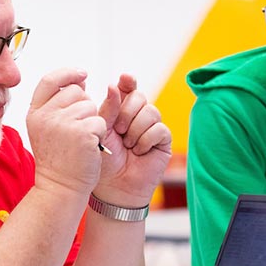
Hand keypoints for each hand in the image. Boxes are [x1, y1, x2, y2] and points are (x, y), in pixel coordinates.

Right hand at [26, 68, 105, 196]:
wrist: (60, 187)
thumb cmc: (59, 159)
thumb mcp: (49, 129)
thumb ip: (59, 104)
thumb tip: (80, 81)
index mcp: (35, 113)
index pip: (50, 80)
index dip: (68, 73)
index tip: (83, 74)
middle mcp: (46, 116)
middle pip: (76, 92)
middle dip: (84, 106)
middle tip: (78, 130)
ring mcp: (63, 124)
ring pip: (90, 106)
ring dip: (93, 121)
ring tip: (82, 141)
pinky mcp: (82, 133)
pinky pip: (99, 122)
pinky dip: (99, 134)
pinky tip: (89, 147)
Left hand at [94, 73, 171, 204]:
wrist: (114, 187)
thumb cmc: (104, 160)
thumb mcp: (101, 131)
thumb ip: (108, 109)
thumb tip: (114, 85)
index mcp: (121, 110)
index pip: (127, 88)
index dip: (128, 82)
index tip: (125, 78)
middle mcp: (137, 116)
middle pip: (140, 97)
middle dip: (127, 112)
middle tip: (119, 130)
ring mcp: (152, 127)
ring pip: (151, 111)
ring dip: (135, 129)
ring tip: (128, 145)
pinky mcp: (163, 140)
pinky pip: (159, 129)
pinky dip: (145, 140)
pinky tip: (139, 151)